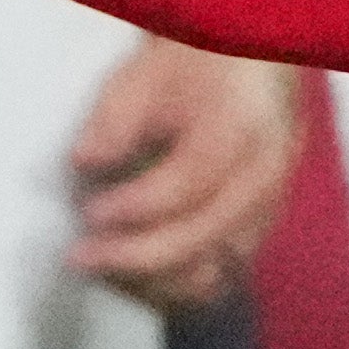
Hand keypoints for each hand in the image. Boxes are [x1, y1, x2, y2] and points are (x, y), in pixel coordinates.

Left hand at [65, 43, 301, 312]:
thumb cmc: (194, 63)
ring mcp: (269, 210)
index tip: (88, 212)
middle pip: (205, 237)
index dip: (137, 205)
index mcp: (241, 128)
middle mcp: (265, 177)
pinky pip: (222, 276)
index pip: (190, 183)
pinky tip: (130, 276)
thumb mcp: (147, 74)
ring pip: (217, 271)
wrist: (256, 64)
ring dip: (155, 282)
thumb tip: (83, 163)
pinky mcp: (260, 231)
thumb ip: (115, 118)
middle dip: (135, 256)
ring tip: (101, 270)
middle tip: (79, 257)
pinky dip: (176, 284)